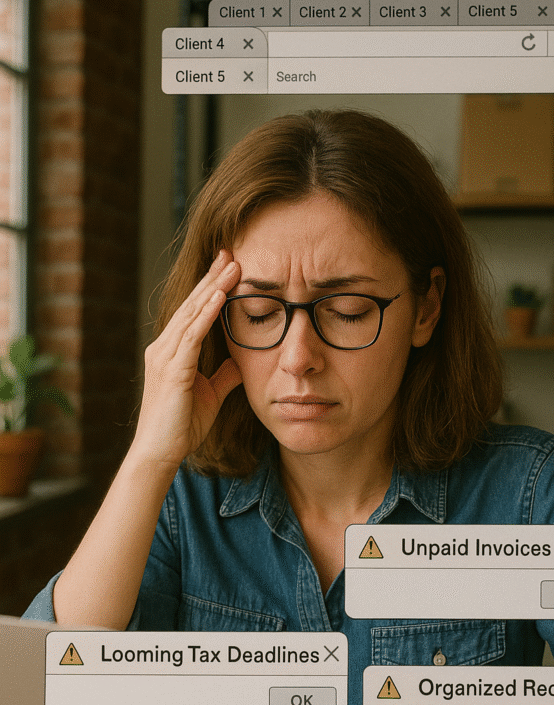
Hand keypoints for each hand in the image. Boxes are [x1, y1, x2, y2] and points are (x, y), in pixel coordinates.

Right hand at [132, 250, 241, 469]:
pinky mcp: (171, 370)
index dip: (211, 288)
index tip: (229, 266)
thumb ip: (224, 375)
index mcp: (172, 351)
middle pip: (192, 304)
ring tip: (232, 266)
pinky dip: (206, 315)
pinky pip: (191, 336)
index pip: (194, 312)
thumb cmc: (181, 426)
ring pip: (191, 314)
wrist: (161, 452)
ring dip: (213, 288)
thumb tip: (242, 362)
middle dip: (212, 278)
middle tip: (230, 252)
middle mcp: (164, 347)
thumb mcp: (211, 394)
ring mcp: (165, 357)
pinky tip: (219, 297)